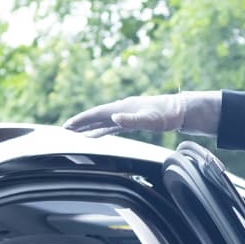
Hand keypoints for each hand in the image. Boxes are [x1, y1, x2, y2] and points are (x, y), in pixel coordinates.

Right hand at [65, 92, 220, 136]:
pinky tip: (94, 135)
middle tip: (64, 130)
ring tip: (74, 133)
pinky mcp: (131, 120)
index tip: (67, 125)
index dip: (81, 120)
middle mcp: (121, 109)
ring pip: (102, 121)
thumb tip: (113, 119)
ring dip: (88, 127)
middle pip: (96, 116)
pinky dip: (100, 130)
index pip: (97, 114)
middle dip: (80, 123)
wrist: (180, 111)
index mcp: (122, 108)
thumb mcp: (150, 119)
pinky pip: (110, 126)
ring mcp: (126, 114)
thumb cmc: (166, 115)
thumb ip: (132, 120)